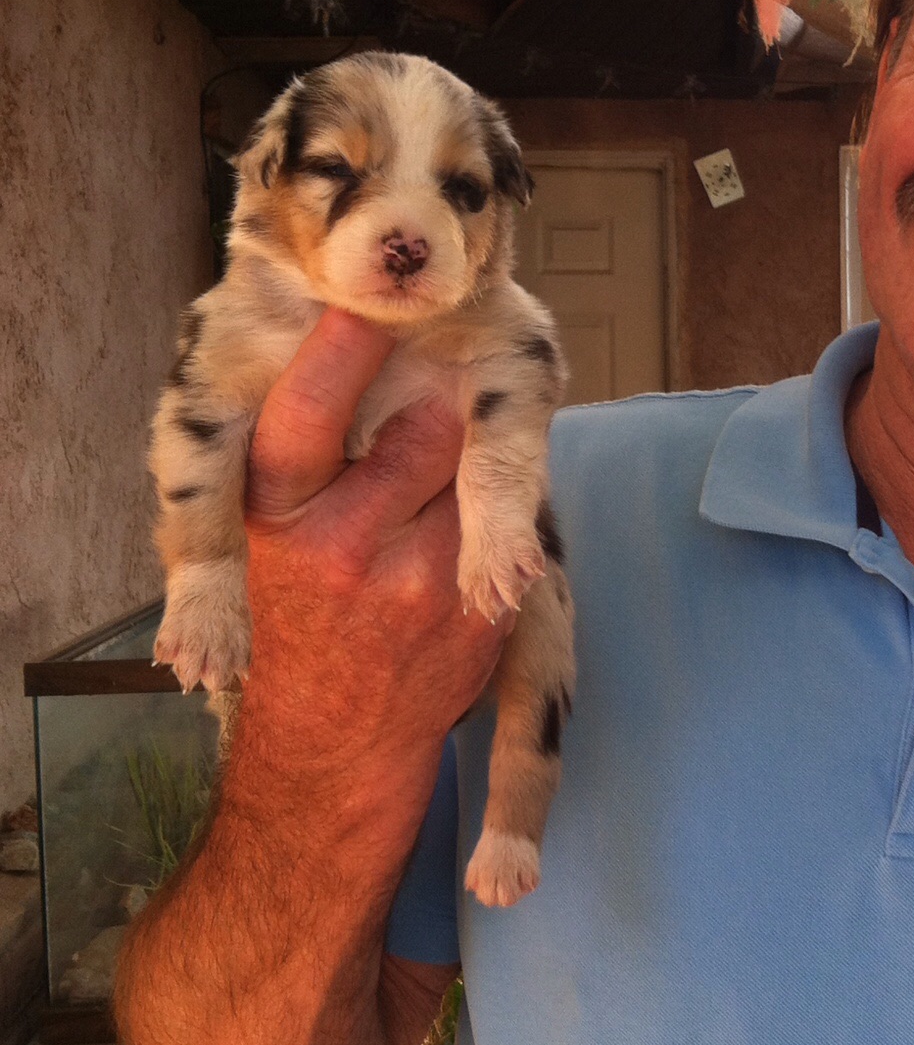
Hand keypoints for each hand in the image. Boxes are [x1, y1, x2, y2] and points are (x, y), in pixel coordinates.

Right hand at [241, 308, 508, 786]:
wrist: (332, 741)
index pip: (303, 418)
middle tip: (427, 412)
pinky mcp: (471, 615)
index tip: (364, 303)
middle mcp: (340, 546)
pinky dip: (492, 521)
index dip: (337, 355)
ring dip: (469, 466)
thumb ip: (316, 456)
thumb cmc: (303, 613)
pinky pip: (503, 528)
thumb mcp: (278, 533)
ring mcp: (414, 584)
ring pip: (475, 473)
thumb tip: (374, 349)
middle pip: (424, 428)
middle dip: (436, 411)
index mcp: (279, 514)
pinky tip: (462, 545)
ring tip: (435, 496)